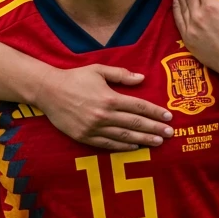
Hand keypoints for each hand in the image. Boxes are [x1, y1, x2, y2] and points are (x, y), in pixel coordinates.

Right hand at [33, 65, 173, 151]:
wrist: (48, 91)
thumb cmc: (75, 78)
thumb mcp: (98, 70)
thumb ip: (121, 74)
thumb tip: (142, 78)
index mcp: (109, 98)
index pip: (139, 106)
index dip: (155, 112)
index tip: (168, 117)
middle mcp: (104, 115)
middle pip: (135, 123)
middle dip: (155, 128)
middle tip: (170, 133)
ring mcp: (94, 128)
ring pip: (124, 136)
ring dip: (143, 140)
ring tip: (158, 142)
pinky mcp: (85, 137)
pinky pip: (108, 144)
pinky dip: (123, 146)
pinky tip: (135, 147)